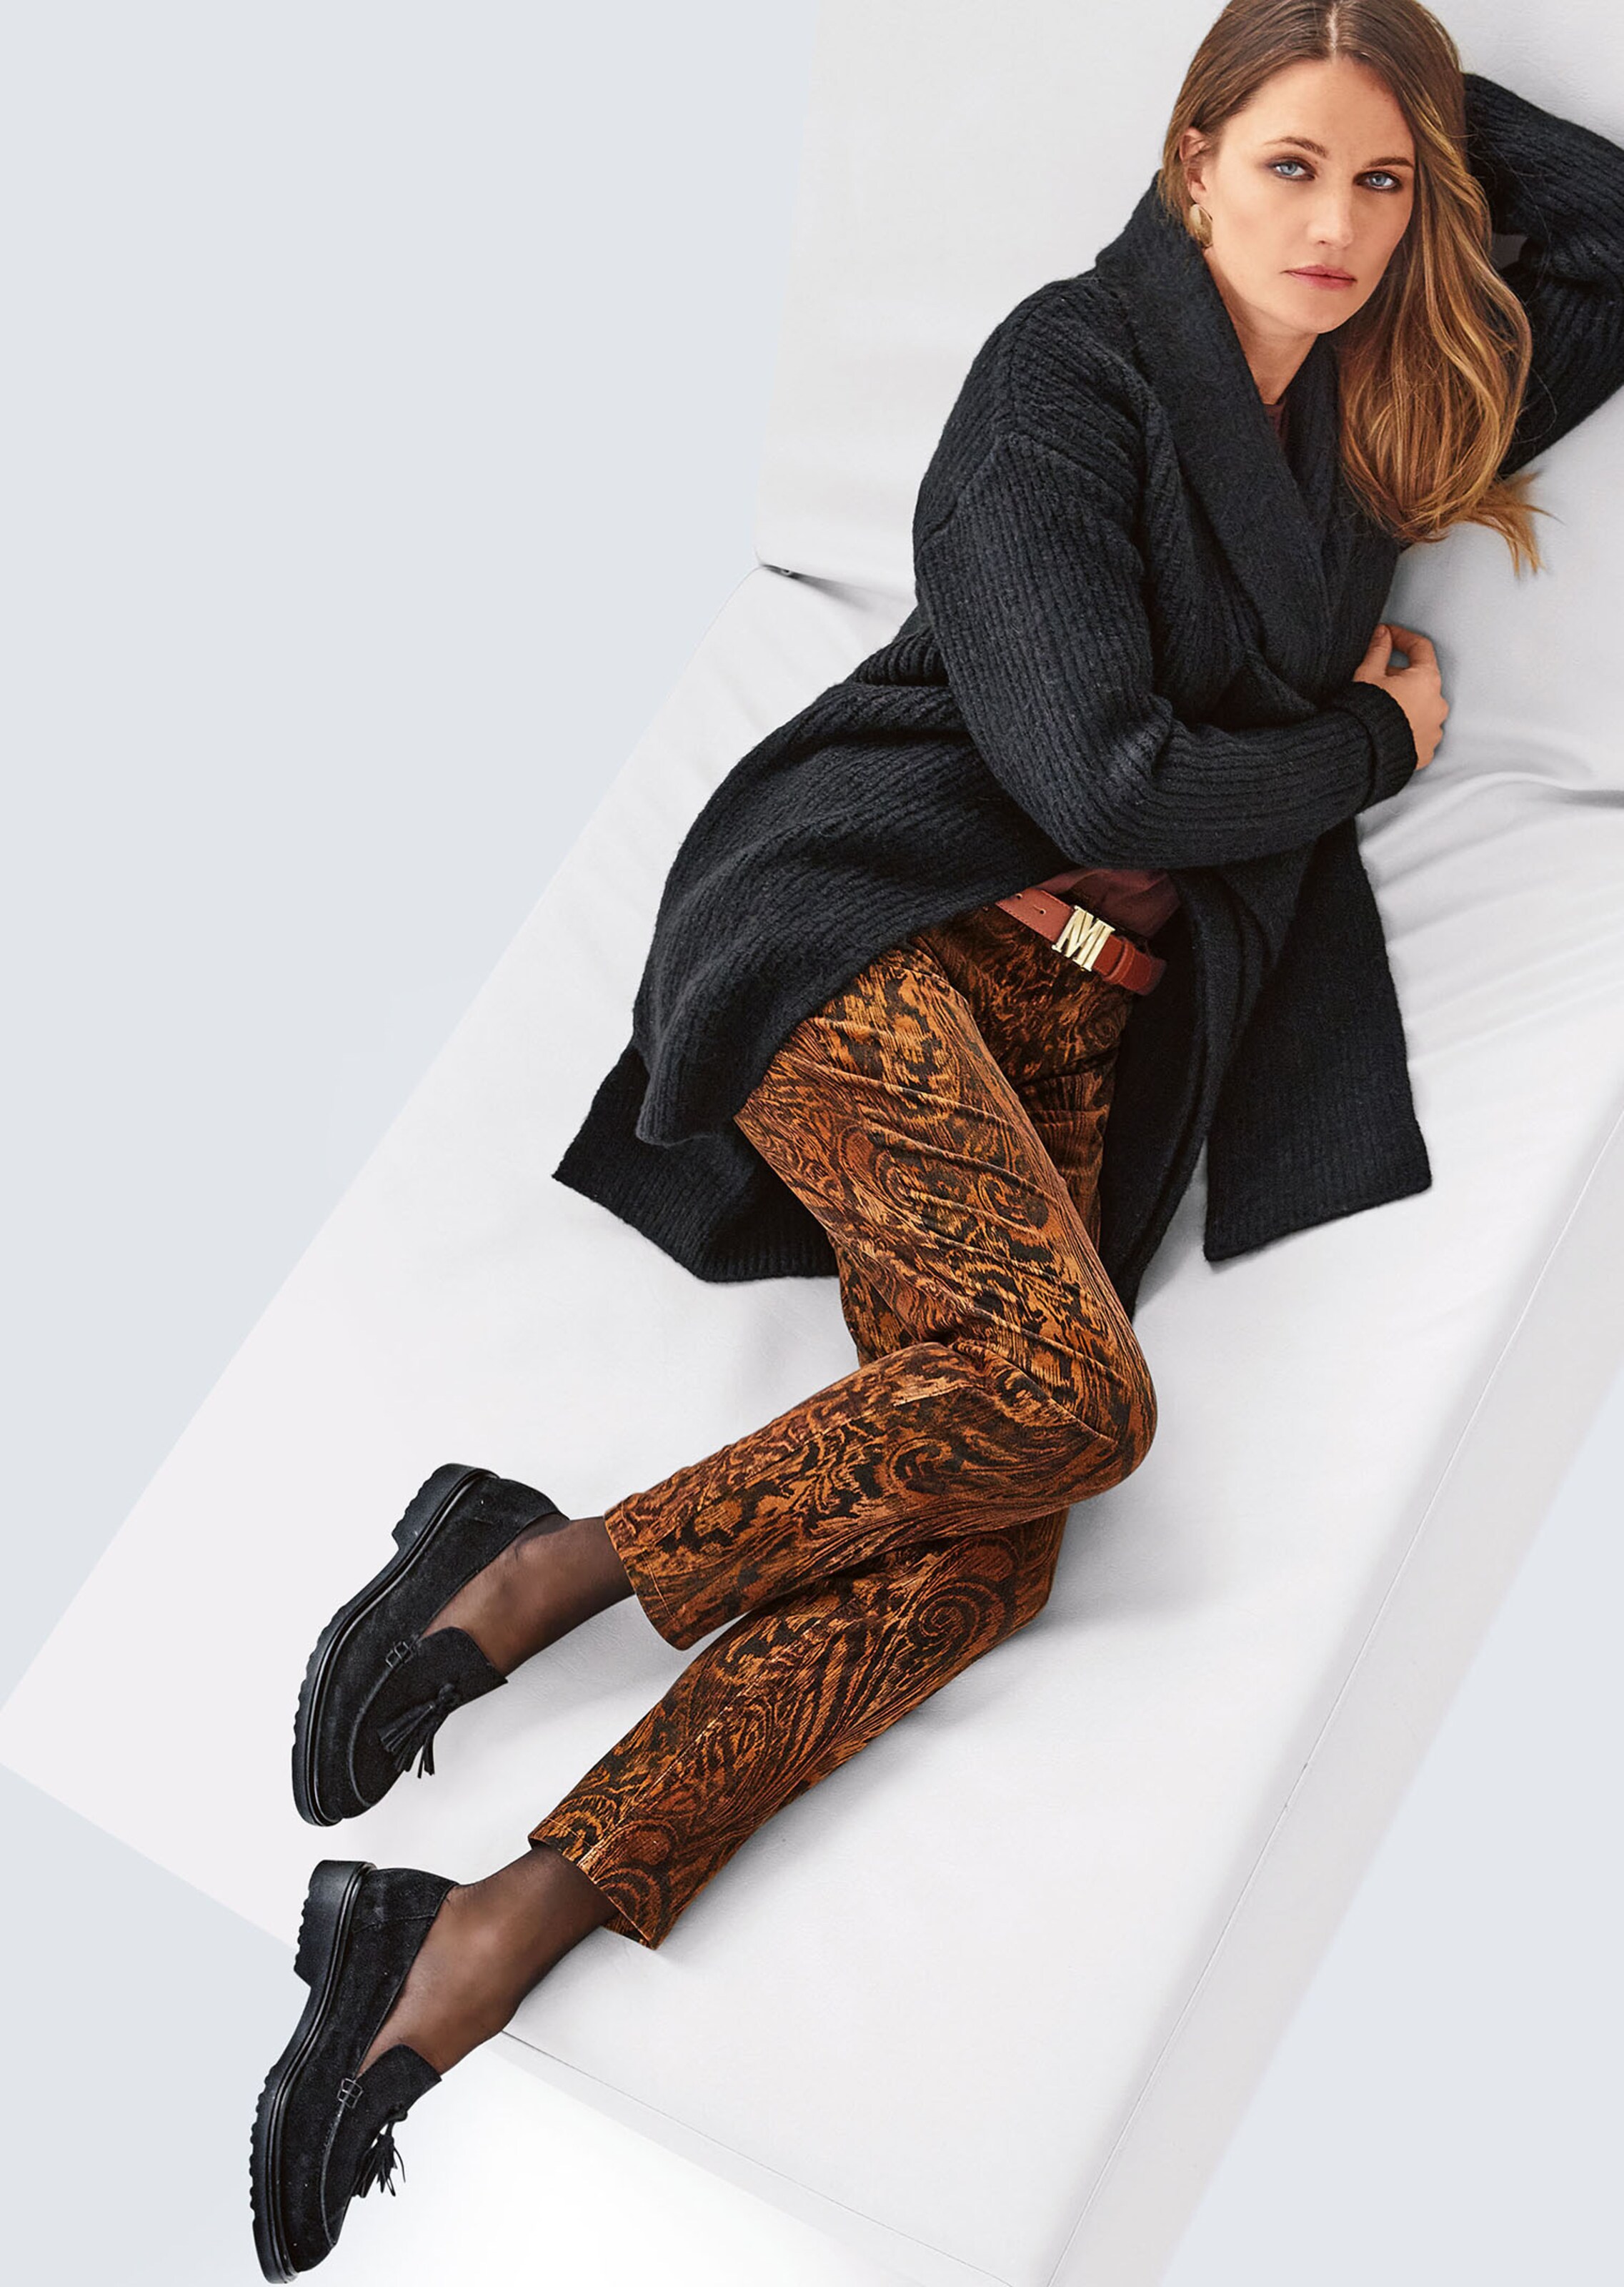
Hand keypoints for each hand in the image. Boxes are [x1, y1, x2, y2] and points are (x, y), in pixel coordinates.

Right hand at [1351, 619, 1448, 768]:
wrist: (1362, 754)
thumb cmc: (1366, 714)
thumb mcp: (1367, 675)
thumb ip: (1378, 650)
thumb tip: (1382, 635)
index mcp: (1426, 680)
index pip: (1420, 648)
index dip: (1402, 637)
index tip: (1389, 635)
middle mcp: (1437, 704)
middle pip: (1421, 680)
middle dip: (1401, 676)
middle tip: (1377, 678)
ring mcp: (1434, 729)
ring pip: (1422, 707)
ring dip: (1406, 703)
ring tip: (1381, 708)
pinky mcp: (1427, 750)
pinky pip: (1419, 732)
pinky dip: (1407, 727)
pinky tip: (1388, 727)